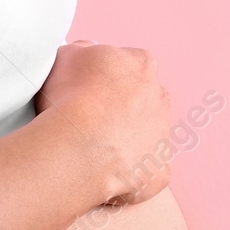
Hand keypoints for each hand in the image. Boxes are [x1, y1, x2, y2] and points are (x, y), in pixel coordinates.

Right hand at [38, 40, 171, 205]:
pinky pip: (146, 174)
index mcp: (142, 65)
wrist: (80, 147)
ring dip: (124, 143)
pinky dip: (129, 177)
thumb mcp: (65, 55)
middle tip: (87, 124)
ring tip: (92, 153)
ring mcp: (163, 137)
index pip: (126, 67)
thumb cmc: (70, 98)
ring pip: (145, 138)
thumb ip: (82, 51)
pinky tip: (104, 177)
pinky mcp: (159, 171)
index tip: (83, 92)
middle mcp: (161, 98)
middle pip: (141, 102)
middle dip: (118, 111)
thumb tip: (87, 54)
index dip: (102, 80)